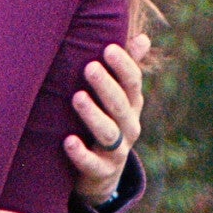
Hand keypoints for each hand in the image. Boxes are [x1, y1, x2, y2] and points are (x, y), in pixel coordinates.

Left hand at [64, 32, 149, 203]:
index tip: (108, 48)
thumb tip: (144, 38)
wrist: (103, 174)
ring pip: (108, 133)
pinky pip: (93, 164)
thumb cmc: (107, 121)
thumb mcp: (118, 97)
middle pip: (120, 105)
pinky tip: (69, 141)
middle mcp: (128, 127)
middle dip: (106, 86)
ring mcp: (117, 151)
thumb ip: (126, 69)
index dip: (124, 66)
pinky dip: (81, 154)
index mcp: (132, 105)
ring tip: (77, 97)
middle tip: (90, 67)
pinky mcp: (101, 172)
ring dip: (93, 115)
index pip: (133, 83)